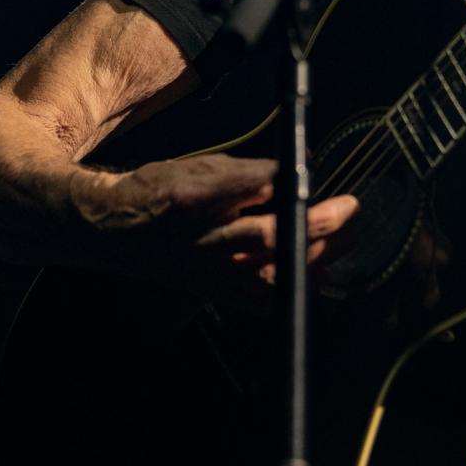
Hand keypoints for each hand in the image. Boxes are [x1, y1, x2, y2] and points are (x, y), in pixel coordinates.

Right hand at [71, 153, 358, 292]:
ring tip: (345, 238)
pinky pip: (261, 300)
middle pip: (271, 239)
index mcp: (194, 200)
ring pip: (271, 274)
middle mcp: (203, 241)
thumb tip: (299, 171)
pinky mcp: (213, 291)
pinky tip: (319, 273)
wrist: (114, 230)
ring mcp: (210, 271)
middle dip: (319, 226)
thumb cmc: (161, 189)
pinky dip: (294, 288)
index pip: (253, 193)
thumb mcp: (202, 166)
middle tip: (351, 209)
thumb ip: (250, 172)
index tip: (323, 181)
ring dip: (316, 259)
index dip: (294, 191)